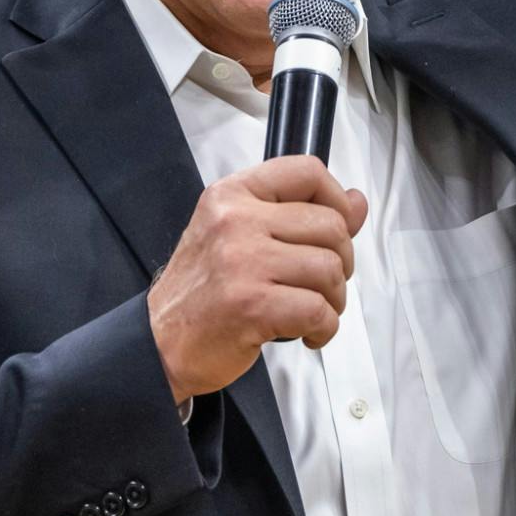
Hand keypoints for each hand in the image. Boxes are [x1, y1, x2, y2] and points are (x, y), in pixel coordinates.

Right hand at [146, 156, 368, 402]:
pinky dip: (324, 328)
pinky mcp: (252, 305)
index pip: (306, 171)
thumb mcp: (239, 235)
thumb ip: (297, 214)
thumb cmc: (201, 292)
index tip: (340, 224)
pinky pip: (318, 310)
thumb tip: (356, 202)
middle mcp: (235, 221)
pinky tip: (305, 332)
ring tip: (311, 310)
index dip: (336, 198)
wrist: (159, 344)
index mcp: (232, 195)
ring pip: (329, 270)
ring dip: (333, 299)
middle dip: (341, 261)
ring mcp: (243, 263)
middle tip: (322, 283)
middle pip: (330, 226)